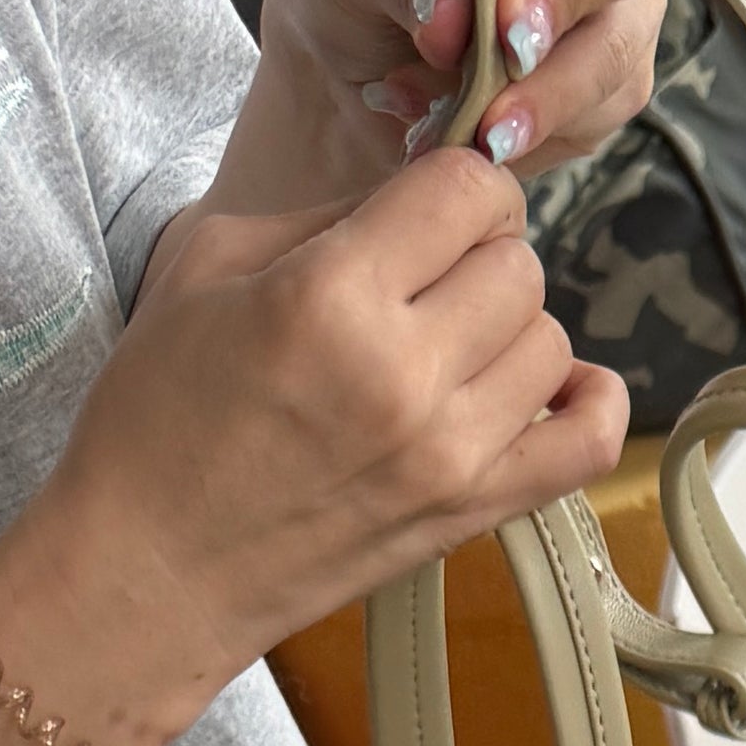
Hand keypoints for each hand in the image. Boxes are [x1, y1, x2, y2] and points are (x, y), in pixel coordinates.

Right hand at [0, 154, 623, 745]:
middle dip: (479, 253)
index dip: (456, 180)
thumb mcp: (210, 264)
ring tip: (451, 342)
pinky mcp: (475, 513)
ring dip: (511, 327)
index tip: (426, 204)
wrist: (155, 566)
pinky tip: (545, 388)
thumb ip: (326, 215)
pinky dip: (588, 402)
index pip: (466, 190)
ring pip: (551, 341)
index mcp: (332, 296)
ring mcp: (452, 452)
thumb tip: (417, 197)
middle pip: (518, 265)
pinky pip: (590, 442)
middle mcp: (406, 373)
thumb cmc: (159, 411)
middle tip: (426, 278)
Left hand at [225, 0, 694, 209]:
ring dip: (544, 93)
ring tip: (467, 123)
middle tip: (502, 36)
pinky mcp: (601, 91)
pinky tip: (462, 135)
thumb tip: (452, 14)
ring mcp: (607, 11)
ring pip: (618, 51)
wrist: (341, 83)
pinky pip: (593, 121)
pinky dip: (525, 136)